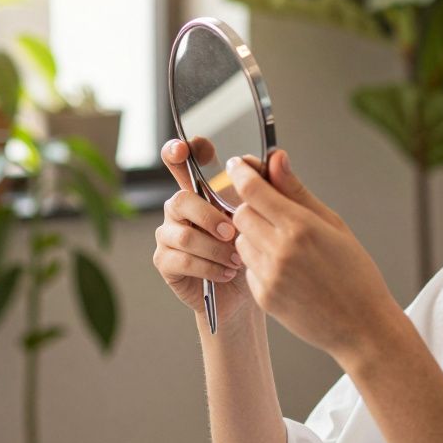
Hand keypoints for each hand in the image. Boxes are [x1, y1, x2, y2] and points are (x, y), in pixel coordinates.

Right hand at [152, 139, 254, 327]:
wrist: (243, 294)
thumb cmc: (251, 251)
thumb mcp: (262, 217)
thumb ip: (264, 187)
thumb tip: (277, 156)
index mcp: (200, 191)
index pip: (181, 162)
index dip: (178, 151)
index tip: (184, 148)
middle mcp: (179, 209)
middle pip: (181, 199)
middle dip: (209, 217)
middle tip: (233, 234)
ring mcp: (168, 234)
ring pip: (184, 235)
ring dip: (214, 249)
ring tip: (236, 261)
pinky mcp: (164, 260)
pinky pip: (180, 259)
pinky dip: (208, 267)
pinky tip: (225, 273)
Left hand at [227, 149, 401, 362]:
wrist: (362, 326)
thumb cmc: (356, 272)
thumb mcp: (333, 224)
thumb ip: (297, 191)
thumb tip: (275, 159)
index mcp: (301, 227)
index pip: (252, 189)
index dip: (242, 172)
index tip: (239, 165)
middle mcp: (280, 250)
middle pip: (240, 213)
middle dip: (251, 207)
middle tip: (270, 210)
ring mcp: (269, 276)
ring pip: (241, 240)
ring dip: (254, 235)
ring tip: (284, 244)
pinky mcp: (263, 297)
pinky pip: (248, 268)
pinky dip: (259, 262)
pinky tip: (287, 270)